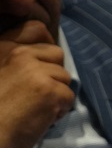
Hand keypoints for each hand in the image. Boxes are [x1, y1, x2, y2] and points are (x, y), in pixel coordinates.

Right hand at [0, 20, 72, 147]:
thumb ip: (14, 61)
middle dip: (53, 74)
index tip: (40, 64)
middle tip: (36, 93)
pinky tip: (40, 118)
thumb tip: (42, 58)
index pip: (36, 29)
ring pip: (65, 77)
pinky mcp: (51, 91)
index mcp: (3, 48)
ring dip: (56, 94)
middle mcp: (20, 54)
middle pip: (57, 54)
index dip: (45, 46)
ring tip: (34, 107)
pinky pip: (69, 97)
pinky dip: (59, 110)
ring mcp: (37, 71)